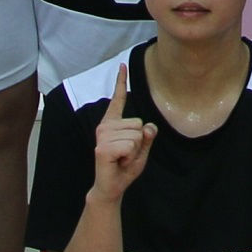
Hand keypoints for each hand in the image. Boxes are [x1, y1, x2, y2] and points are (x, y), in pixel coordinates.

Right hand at [90, 60, 155, 201]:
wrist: (112, 187)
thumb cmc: (125, 167)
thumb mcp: (142, 150)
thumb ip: (147, 137)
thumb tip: (149, 126)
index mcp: (113, 123)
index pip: (118, 99)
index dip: (121, 81)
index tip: (122, 65)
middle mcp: (105, 126)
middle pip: (139, 123)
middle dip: (139, 142)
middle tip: (126, 154)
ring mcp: (103, 136)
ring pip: (137, 135)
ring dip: (135, 151)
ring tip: (122, 158)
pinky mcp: (103, 147)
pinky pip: (131, 145)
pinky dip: (130, 156)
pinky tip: (119, 162)